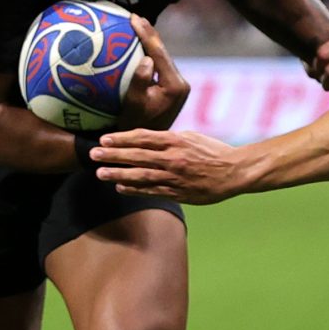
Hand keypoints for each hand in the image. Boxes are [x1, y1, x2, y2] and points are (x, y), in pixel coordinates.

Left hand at [92, 128, 239, 202]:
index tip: (104, 139)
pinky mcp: (178, 192)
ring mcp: (175, 177)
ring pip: (141, 175)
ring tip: (100, 173)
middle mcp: (173, 158)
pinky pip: (152, 190)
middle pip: (137, 156)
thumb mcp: (191, 137)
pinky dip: (134, 189)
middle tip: (93, 154)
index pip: (143, 138)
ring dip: (118, 173)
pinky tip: (119, 187)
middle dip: (113, 155)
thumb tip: (148, 139)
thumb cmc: (213, 151)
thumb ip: (169, 139)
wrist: (235, 171)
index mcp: (176, 141)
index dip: (122, 138)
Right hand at [118, 15, 189, 130]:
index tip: (133, 18)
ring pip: (162, 58)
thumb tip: (147, 59)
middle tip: (134, 16)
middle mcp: (180, 84)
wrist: (143, 147)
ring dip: (150, 42)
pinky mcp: (172, 90)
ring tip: (136, 25)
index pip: (160, 53)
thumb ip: (140, 81)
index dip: (146, 33)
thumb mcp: (133, 105)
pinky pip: (159, 66)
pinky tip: (137, 46)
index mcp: (175, 85)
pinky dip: (149, 54)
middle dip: (149, 33)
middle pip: (163, 52)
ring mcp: (178, 87)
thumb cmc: (133, 126)